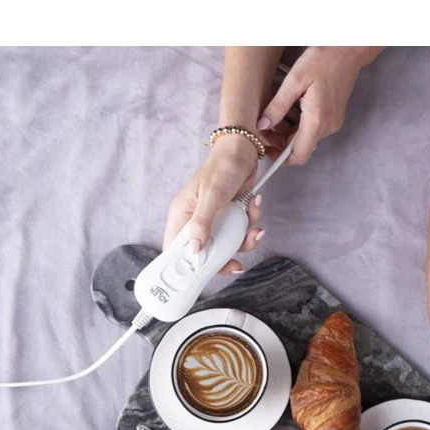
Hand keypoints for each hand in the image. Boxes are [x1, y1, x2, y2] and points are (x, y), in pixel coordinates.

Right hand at [163, 135, 263, 273]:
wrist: (244, 151)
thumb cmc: (222, 167)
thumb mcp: (211, 195)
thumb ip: (202, 223)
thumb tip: (195, 249)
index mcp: (182, 215)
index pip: (175, 249)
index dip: (183, 266)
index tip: (196, 278)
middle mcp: (196, 221)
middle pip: (203, 254)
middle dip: (223, 258)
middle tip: (235, 263)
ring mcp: (214, 221)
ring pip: (225, 246)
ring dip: (242, 241)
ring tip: (253, 228)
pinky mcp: (230, 219)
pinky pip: (239, 234)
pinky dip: (250, 226)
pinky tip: (254, 207)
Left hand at [259, 47, 379, 164]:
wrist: (348, 49)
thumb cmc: (323, 59)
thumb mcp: (294, 80)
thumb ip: (277, 106)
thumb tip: (262, 126)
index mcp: (317, 121)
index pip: (298, 155)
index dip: (280, 157)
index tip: (266, 146)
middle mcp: (327, 127)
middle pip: (299, 147)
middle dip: (280, 140)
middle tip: (265, 124)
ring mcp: (332, 123)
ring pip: (304, 137)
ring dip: (287, 130)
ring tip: (276, 111)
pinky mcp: (333, 117)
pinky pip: (312, 128)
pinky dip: (298, 123)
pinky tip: (290, 106)